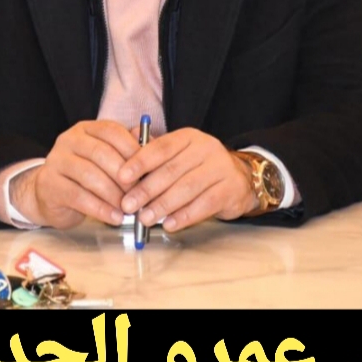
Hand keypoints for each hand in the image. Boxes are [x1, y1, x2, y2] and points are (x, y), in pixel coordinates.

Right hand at [10, 120, 139, 228]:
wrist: (49, 194)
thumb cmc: (85, 176)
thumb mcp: (106, 159)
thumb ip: (127, 150)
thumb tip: (153, 144)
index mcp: (86, 129)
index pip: (111, 131)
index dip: (132, 149)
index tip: (149, 169)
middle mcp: (69, 140)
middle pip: (101, 153)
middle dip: (124, 175)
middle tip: (140, 193)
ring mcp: (56, 161)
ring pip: (90, 175)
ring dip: (114, 194)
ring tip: (129, 208)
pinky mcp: (50, 185)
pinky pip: (79, 197)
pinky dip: (101, 209)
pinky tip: (115, 218)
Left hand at [116, 128, 256, 232]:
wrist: (241, 177)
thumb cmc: (199, 167)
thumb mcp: (179, 154)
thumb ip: (153, 153)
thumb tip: (124, 147)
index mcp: (188, 137)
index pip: (162, 147)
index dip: (140, 162)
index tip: (121, 177)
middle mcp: (206, 148)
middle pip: (172, 170)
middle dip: (146, 189)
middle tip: (127, 205)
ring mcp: (221, 168)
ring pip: (187, 188)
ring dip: (163, 205)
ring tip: (144, 218)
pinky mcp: (231, 189)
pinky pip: (205, 204)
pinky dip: (185, 216)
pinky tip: (169, 224)